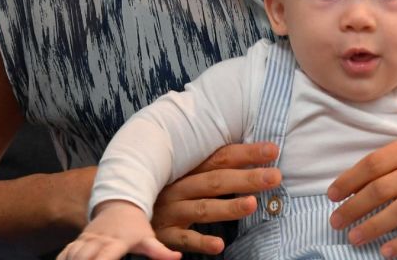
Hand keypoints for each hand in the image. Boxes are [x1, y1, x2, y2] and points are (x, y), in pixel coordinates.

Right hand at [59, 201, 179, 259]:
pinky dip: (62, 259)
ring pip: (72, 254)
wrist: (120, 203)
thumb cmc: (135, 225)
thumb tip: (177, 257)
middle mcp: (97, 240)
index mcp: (114, 242)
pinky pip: (66, 251)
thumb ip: (160, 251)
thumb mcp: (148, 237)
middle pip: (83, 257)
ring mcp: (86, 239)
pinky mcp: (79, 239)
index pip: (104, 258)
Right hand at [150, 142, 281, 254]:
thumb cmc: (162, 189)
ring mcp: (171, 211)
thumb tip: (250, 157)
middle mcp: (179, 187)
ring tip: (252, 204)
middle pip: (216, 181)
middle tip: (274, 176)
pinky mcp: (164, 235)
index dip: (246, 153)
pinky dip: (200, 242)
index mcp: (186, 169)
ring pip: (202, 209)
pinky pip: (183, 240)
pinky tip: (219, 245)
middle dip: (246, 178)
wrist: (121, 207)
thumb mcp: (182, 173)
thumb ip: (210, 166)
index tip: (272, 150)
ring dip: (227, 207)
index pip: (220, 158)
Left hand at [326, 128, 396, 255]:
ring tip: (354, 236)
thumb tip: (358, 181)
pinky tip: (388, 250)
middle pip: (384, 187)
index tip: (332, 195)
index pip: (375, 162)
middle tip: (336, 220)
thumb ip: (396, 157)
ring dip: (374, 226)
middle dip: (354, 206)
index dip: (350, 180)